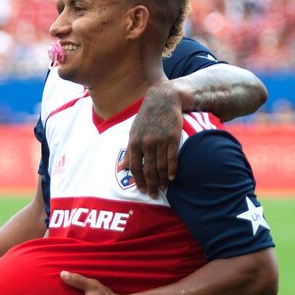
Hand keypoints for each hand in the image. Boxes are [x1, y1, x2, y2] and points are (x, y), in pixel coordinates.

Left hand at [122, 80, 186, 197]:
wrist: (164, 99)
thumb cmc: (147, 117)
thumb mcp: (134, 131)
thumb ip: (129, 150)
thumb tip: (121, 168)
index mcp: (135, 141)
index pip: (134, 166)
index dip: (138, 180)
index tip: (141, 190)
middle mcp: (146, 142)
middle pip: (148, 169)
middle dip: (150, 184)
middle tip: (153, 195)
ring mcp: (160, 140)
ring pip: (160, 166)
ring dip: (161, 180)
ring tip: (163, 188)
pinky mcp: (173, 137)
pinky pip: (172, 158)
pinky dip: (172, 170)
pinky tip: (171, 178)